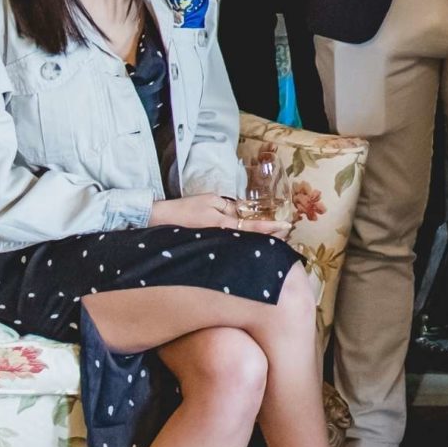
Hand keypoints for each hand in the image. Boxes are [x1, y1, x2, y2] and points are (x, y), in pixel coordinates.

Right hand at [150, 194, 286, 234]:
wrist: (161, 220)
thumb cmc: (185, 208)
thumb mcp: (210, 200)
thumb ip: (229, 206)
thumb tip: (242, 212)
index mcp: (224, 224)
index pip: (252, 227)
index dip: (270, 227)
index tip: (286, 226)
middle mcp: (222, 237)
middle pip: (250, 239)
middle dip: (269, 236)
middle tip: (285, 233)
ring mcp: (217, 244)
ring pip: (242, 243)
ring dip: (258, 240)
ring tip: (275, 237)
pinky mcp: (210, 246)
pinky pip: (231, 244)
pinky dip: (243, 241)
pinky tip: (251, 241)